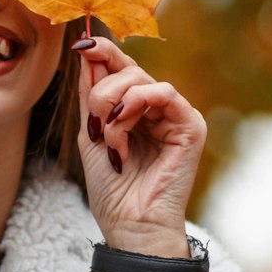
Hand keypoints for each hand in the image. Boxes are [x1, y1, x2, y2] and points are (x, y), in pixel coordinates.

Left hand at [71, 28, 204, 255]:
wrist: (129, 225)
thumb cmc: (111, 188)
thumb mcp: (91, 133)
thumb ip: (91, 94)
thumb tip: (87, 51)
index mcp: (135, 110)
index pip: (122, 69)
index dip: (103, 52)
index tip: (81, 46)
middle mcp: (158, 109)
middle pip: (128, 70)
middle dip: (101, 91)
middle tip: (95, 123)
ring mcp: (176, 116)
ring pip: (141, 79)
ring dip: (115, 106)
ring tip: (110, 139)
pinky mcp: (190, 126)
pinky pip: (164, 92)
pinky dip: (136, 104)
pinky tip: (124, 129)